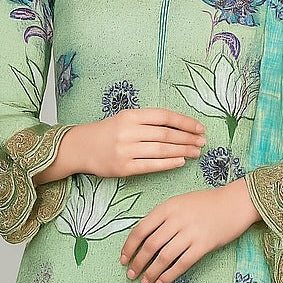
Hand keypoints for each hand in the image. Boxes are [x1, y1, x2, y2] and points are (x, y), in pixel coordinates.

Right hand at [75, 109, 205, 177]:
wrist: (81, 147)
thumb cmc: (108, 132)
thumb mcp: (125, 119)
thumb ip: (148, 121)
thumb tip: (179, 127)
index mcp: (131, 116)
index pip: (164, 116)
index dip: (184, 122)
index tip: (199, 127)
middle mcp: (128, 131)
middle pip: (166, 134)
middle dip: (188, 138)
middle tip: (202, 142)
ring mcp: (125, 150)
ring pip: (161, 150)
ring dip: (182, 151)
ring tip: (196, 152)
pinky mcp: (123, 167)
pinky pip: (151, 165)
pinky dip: (168, 163)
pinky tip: (180, 162)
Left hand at [120, 179, 259, 282]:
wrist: (235, 202)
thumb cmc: (206, 204)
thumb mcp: (179, 203)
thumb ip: (162, 218)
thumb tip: (144, 240)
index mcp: (167, 207)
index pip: (140, 230)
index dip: (129, 247)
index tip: (123, 259)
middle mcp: (176, 219)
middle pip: (150, 246)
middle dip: (137, 263)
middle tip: (130, 274)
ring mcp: (191, 232)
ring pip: (164, 257)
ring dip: (151, 272)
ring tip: (145, 281)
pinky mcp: (204, 245)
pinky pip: (182, 263)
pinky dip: (170, 274)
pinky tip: (162, 281)